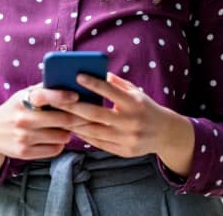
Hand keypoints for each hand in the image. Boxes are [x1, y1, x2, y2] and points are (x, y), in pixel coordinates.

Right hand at [0, 83, 85, 175]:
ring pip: (61, 136)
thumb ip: (43, 89)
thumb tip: (68, 82)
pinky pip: (55, 150)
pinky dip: (59, 144)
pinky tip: (54, 138)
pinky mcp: (25, 152)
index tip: (76, 96)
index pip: (46, 96)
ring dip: (67, 132)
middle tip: (83, 116)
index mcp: (23, 101)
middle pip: (62, 120)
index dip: (63, 96)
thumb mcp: (23, 95)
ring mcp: (24, 137)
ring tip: (64, 128)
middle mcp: (23, 119)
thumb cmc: (14, 110)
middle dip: (76, 118)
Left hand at [56, 72, 194, 175]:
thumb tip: (95, 70)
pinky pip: (98, 143)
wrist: (165, 134)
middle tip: (56, 99)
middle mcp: (131, 122)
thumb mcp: (135, 91)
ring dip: (74, 123)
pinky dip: (84, 136)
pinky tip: (72, 127)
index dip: (93, 84)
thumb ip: (116, 82)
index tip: (77, 75)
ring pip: (94, 131)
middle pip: (95, 114)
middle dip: (73, 106)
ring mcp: (127, 139)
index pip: (110, 91)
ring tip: (59, 114)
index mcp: (134, 103)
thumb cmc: (144, 107)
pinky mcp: (124, 151)